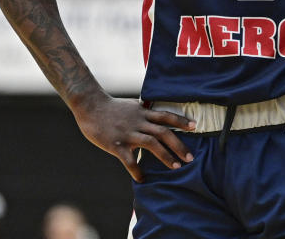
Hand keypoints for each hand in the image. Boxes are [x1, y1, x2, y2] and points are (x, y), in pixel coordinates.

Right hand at [72, 93, 196, 181]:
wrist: (90, 106)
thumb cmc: (111, 108)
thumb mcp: (132, 106)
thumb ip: (145, 112)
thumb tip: (156, 116)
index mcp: (143, 113)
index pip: (166, 116)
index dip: (181, 121)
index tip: (194, 126)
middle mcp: (139, 122)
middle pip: (164, 132)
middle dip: (179, 145)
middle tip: (190, 158)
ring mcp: (128, 133)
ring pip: (151, 144)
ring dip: (165, 156)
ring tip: (176, 167)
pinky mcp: (116, 144)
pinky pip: (128, 160)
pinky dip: (136, 170)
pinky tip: (142, 178)